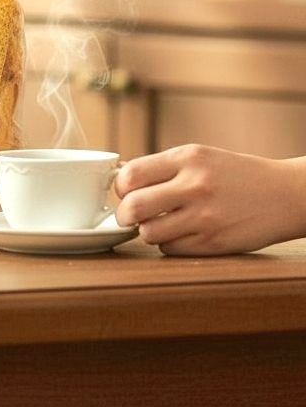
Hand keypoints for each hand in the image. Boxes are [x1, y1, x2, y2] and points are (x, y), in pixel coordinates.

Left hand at [114, 145, 305, 255]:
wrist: (286, 195)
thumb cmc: (236, 175)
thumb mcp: (201, 157)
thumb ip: (163, 167)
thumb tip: (121, 178)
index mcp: (188, 158)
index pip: (131, 175)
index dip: (120, 188)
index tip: (125, 192)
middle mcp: (195, 185)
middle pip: (133, 207)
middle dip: (124, 214)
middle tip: (128, 216)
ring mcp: (205, 216)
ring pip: (149, 232)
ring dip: (148, 231)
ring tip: (159, 224)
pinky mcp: (214, 243)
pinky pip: (170, 249)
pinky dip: (168, 245)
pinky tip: (181, 234)